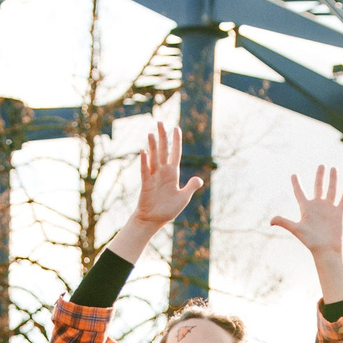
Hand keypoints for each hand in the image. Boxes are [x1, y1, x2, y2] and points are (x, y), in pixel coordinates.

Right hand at [105, 124, 202, 262]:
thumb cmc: (168, 209)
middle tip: (159, 122)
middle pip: (163, 150)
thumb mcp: (183, 197)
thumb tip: (199, 179)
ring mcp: (153, 176)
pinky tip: (143, 151)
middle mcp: (162, 172)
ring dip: (152, 145)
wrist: (154, 220)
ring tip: (151, 133)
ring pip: (153, 158)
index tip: (176, 128)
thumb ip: (191, 187)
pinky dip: (144, 161)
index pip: (175, 153)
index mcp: (172, 174)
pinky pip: (145, 170)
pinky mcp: (146, 184)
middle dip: (162, 136)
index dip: (176, 141)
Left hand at [272, 167, 342, 301]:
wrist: (325, 249)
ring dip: (332, 179)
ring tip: (333, 168)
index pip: (300, 192)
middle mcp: (317, 206)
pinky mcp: (337, 213)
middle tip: (321, 165)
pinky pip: (341, 200)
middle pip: (318, 187)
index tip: (293, 175)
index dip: (296, 184)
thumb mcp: (297, 229)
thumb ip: (284, 222)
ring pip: (331, 190)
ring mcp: (328, 209)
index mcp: (306, 208)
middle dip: (320, 176)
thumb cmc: (310, 241)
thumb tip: (270, 221)